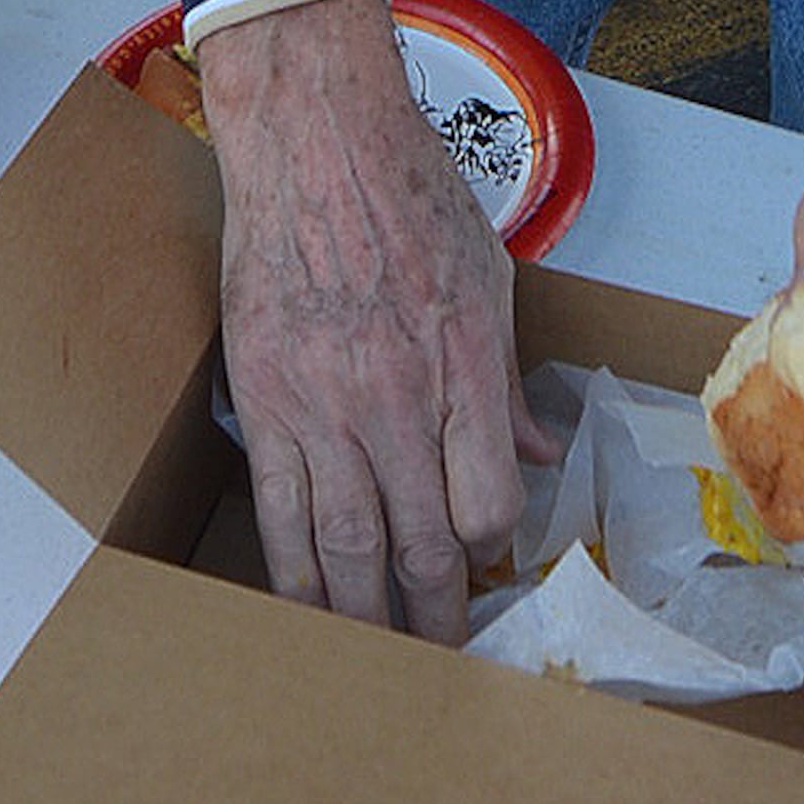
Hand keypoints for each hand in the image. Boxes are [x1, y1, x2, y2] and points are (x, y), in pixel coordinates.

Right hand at [201, 0, 549, 641]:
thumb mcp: (490, 275)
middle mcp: (397, 399)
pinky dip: (294, 575)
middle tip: (443, 667)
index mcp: (466, 366)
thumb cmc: (407, 190)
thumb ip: (508, 381)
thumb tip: (539, 451)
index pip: (489, 506)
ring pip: (348, 548)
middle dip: (435, 621)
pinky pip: (279, 513)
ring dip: (367, 620)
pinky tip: (306, 615)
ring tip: (380, 667)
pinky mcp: (264, 402)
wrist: (312, 136)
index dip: (492, 550)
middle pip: (423, 547)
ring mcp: (324, 406)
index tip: (489, 566)